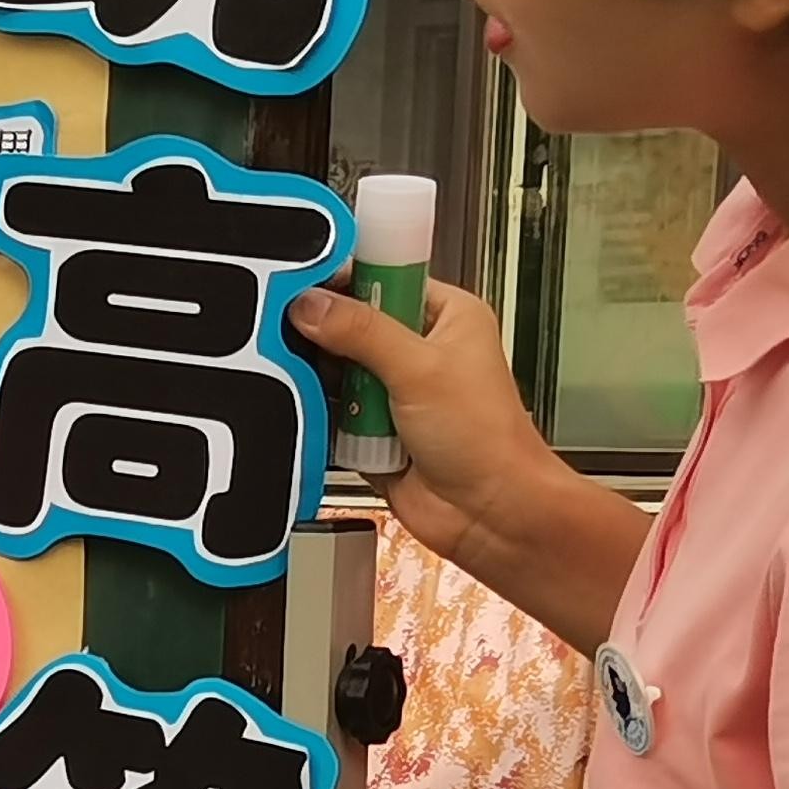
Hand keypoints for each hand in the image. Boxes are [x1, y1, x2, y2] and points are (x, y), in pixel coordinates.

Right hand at [286, 277, 552, 579]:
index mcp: (446, 315)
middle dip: (326, 337)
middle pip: (350, 323)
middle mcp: (418, 349)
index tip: (302, 283)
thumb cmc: (487, 439)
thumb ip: (362, 332)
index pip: (382, 276)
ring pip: (334, 369)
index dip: (343, 279)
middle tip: (299, 337)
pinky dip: (322, 416)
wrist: (489, 512)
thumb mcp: (422, 369)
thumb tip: (312, 304)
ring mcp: (392, 389)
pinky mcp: (370, 428)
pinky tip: (322, 416)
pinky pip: (328, 411)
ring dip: (326, 382)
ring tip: (324, 387)